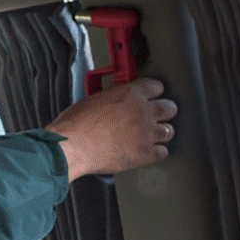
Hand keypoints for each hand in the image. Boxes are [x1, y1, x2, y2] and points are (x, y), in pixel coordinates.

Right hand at [45, 78, 176, 181]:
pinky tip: (146, 151)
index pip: (156, 86)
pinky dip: (156, 152)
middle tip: (154, 117)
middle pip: (169, 108)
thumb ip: (112, 99)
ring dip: (160, 134)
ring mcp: (146, 133)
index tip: (151, 97)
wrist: (70, 147)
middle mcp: (143, 111)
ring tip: (149, 137)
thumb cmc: (75, 126)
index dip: (153, 93)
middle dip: (163, 112)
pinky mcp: (144, 153)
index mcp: (130, 94)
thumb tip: (115, 103)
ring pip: (168, 131)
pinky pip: (162, 152)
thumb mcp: (93, 100)